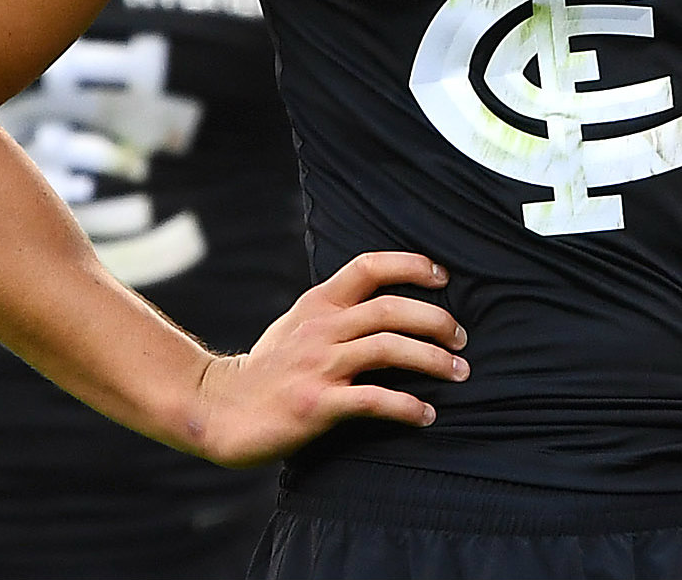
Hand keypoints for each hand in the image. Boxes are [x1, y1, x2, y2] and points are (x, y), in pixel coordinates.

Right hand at [186, 251, 466, 466]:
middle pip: (390, 310)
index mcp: (317, 304)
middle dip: (435, 320)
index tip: (443, 277)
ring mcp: (318, 366)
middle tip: (462, 338)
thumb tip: (387, 303)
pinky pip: (374, 399)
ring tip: (459, 371)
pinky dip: (407, 406)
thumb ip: (336, 311)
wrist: (219, 410)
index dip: (410, 265)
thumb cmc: (267, 369)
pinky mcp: (317, 404)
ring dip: (432, 360)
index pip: (368, 267)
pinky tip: (426, 415)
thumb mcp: (297, 324)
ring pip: (388, 348)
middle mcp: (320, 329)